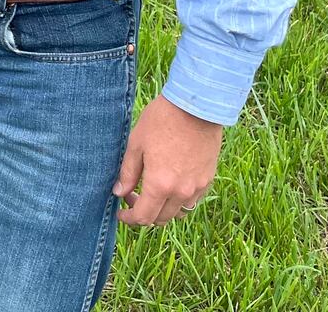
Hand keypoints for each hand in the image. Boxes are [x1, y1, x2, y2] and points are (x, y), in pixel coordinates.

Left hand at [113, 95, 222, 225]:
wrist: (196, 107)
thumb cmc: (161, 121)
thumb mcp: (136, 144)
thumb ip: (128, 173)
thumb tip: (119, 193)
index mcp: (160, 185)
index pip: (143, 217)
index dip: (129, 218)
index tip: (120, 212)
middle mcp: (181, 192)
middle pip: (161, 219)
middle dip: (144, 213)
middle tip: (133, 194)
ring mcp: (197, 188)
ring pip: (178, 213)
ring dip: (163, 209)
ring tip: (152, 191)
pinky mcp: (208, 179)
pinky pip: (192, 201)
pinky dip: (179, 201)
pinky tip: (171, 184)